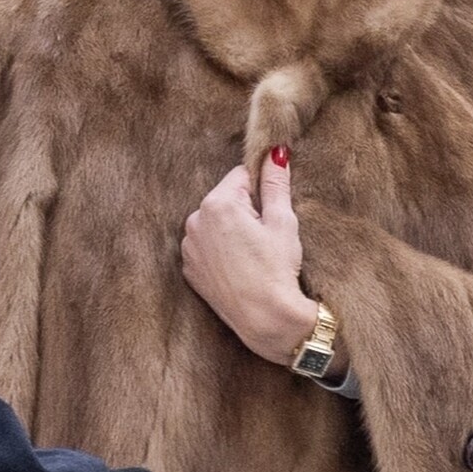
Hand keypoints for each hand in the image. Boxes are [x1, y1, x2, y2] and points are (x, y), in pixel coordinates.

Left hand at [181, 151, 318, 364]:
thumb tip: (275, 152)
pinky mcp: (190, 269)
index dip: (262, 191)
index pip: (242, 175)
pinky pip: (206, 247)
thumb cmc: (276, 270)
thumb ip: (275, 183)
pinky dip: (220, 251)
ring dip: (231, 230)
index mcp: (217, 203)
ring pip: (215, 223)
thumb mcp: (282, 221)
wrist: (265, 319)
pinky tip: (240, 267)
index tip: (273, 212)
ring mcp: (189, 247)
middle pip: (225, 199)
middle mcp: (195, 221)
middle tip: (265, 238)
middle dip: (245, 210)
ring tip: (252, 255)